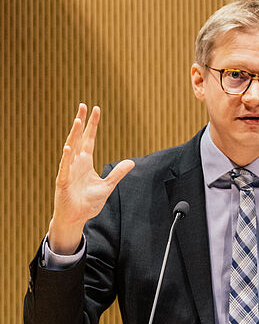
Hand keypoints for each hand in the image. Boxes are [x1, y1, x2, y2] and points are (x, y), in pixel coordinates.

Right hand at [48, 104, 134, 253]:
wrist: (76, 218)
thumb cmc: (88, 202)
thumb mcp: (108, 186)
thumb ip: (118, 173)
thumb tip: (131, 162)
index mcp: (85, 162)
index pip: (89, 139)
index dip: (93, 125)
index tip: (95, 109)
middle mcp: (75, 163)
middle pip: (78, 138)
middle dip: (81, 123)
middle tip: (84, 106)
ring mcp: (67, 171)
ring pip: (70, 149)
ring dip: (74, 135)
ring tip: (78, 121)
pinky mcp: (63, 182)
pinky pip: (64, 168)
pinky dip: (66, 158)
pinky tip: (68, 147)